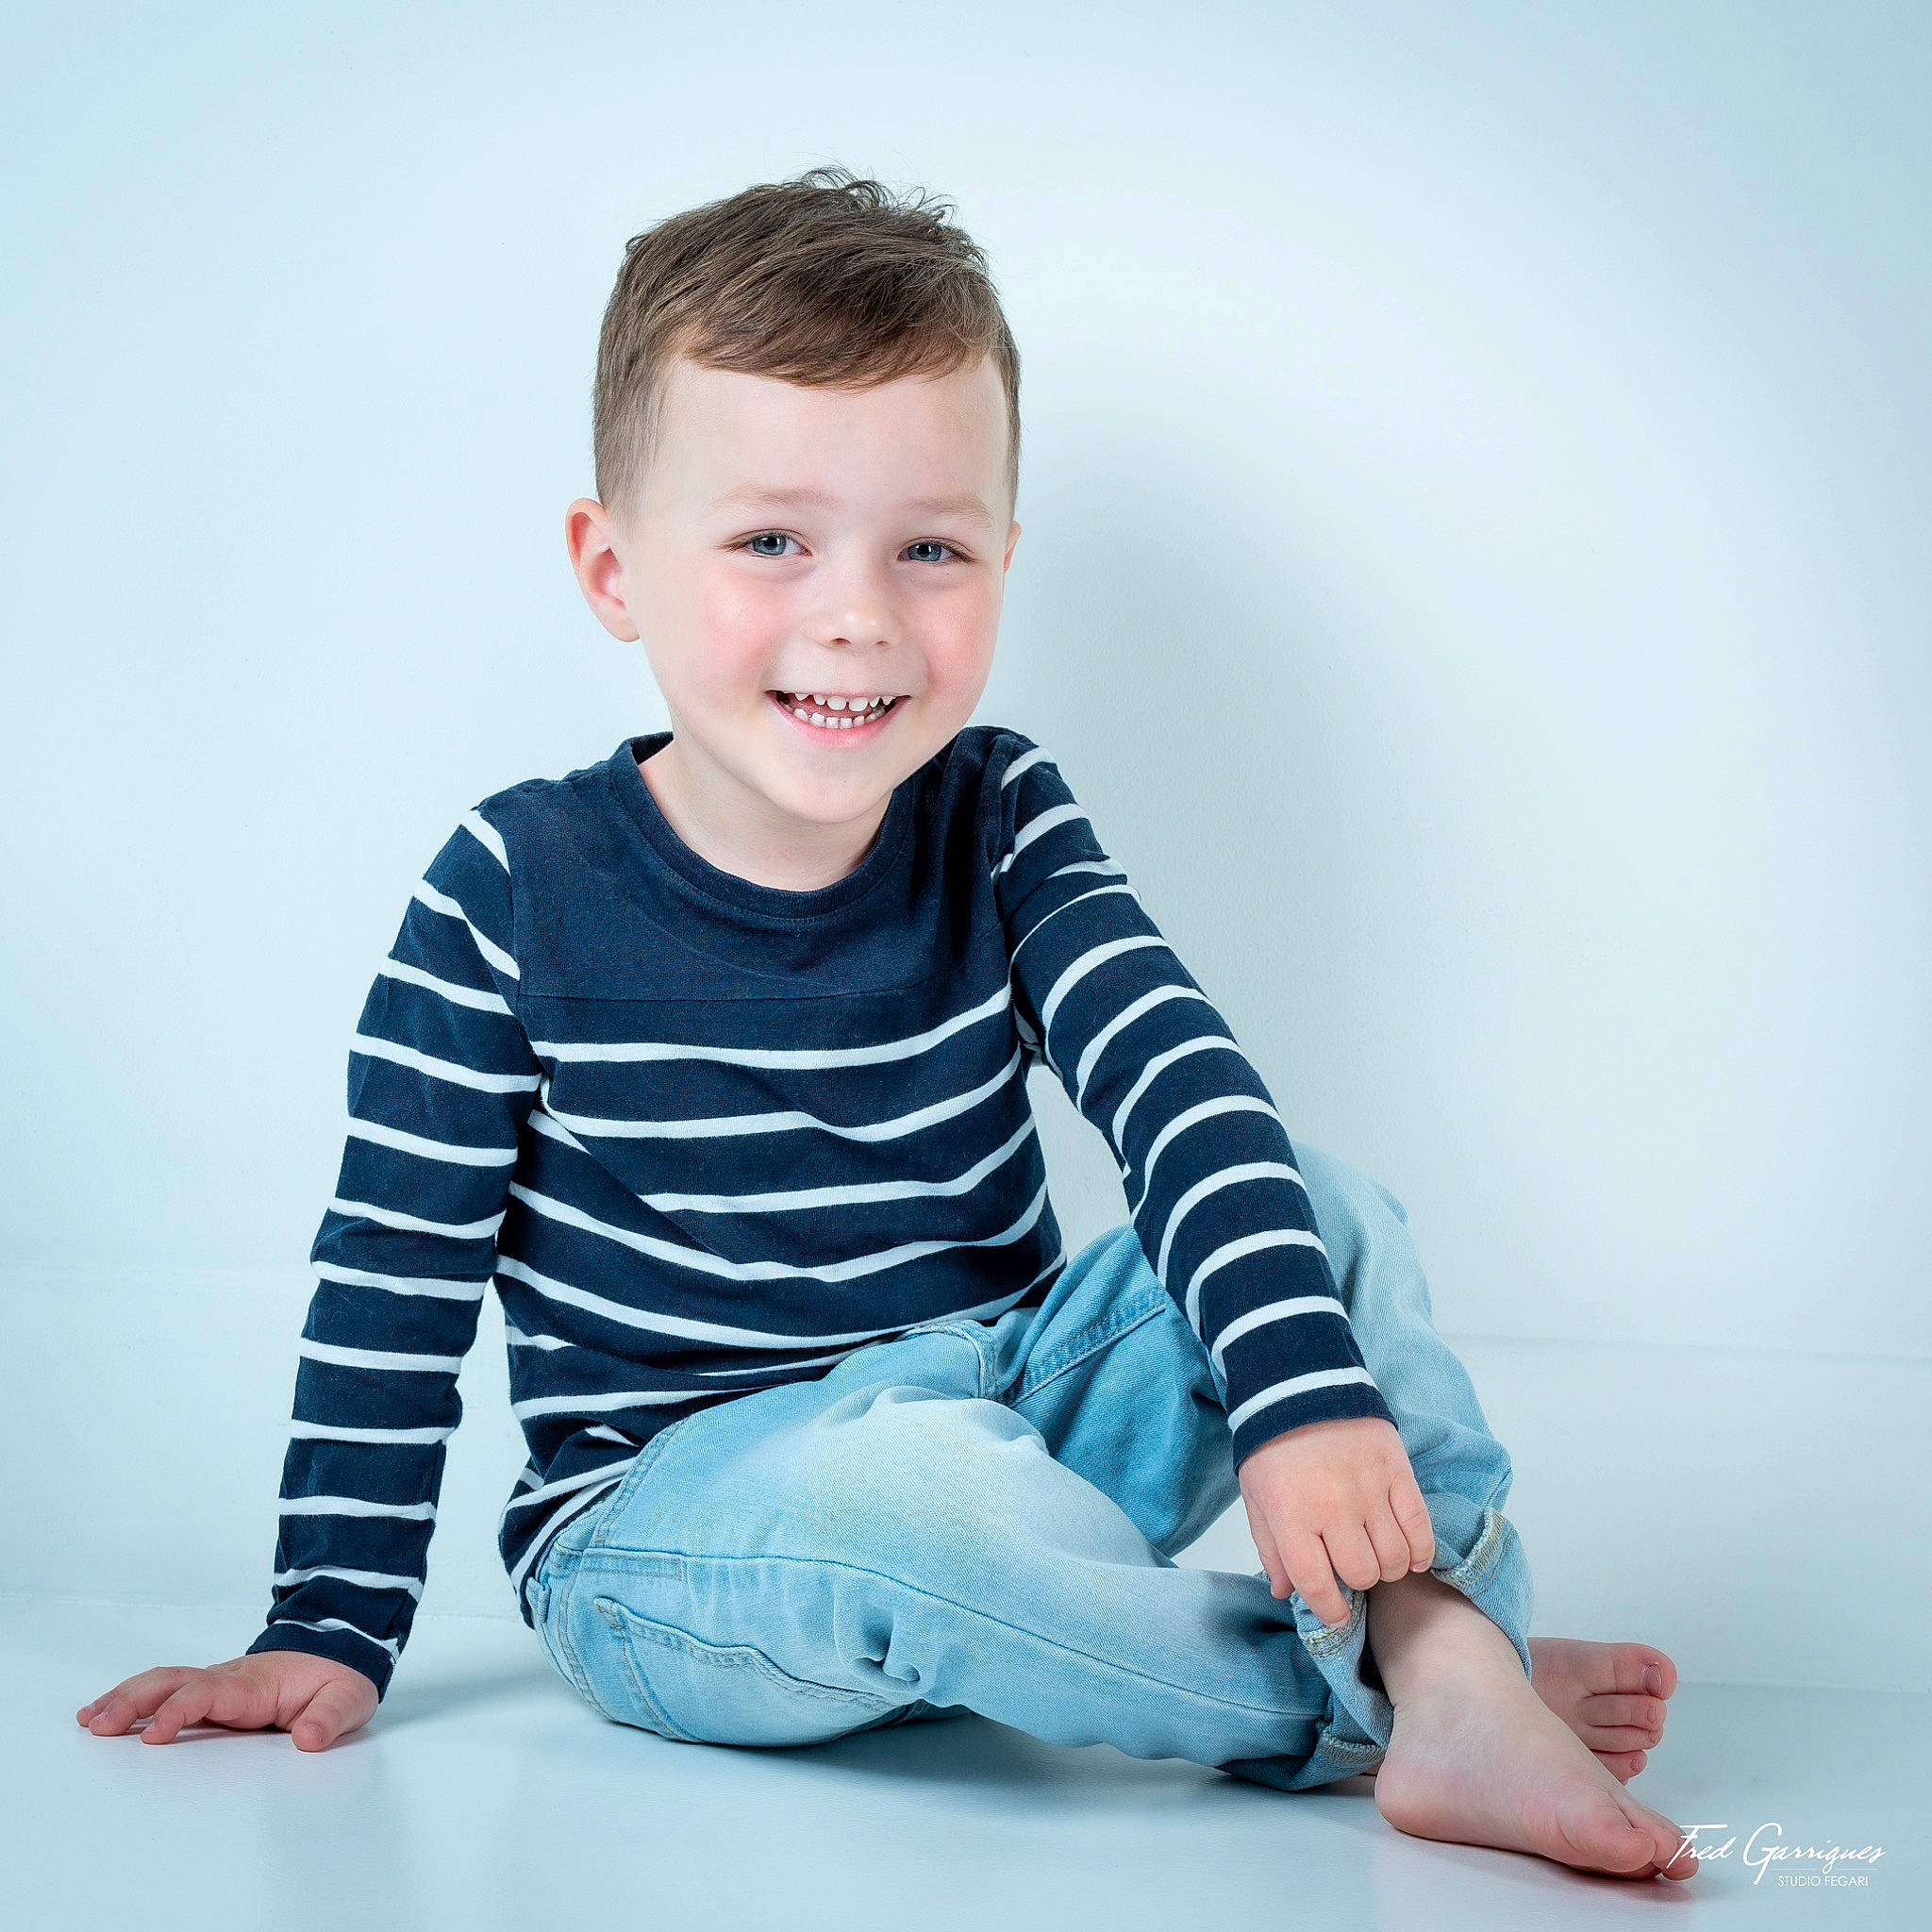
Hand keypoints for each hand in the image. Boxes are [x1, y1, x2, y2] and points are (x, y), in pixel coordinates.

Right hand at [76, 1649, 377, 1750]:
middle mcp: (228, 1679)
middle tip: (99, 1725)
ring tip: (90, 1720)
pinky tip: (107, 1714)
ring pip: (164, 1682)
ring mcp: (216, 1682)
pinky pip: (167, 1689)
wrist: (338, 1652)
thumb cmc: (338, 1680)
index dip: (180, 1710)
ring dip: (126, 1697)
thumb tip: (309, 1739)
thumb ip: (330, 1718)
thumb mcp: (348, 1699)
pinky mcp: (210, 1691)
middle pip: (174, 1681)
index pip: (209, 1692)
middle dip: (135, 1701)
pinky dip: (134, 1697)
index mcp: (255, 1685)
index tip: (153, 1735)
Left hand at [1237, 1415, 1434, 1628]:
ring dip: (1387, 1568)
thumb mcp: (1257, 1497)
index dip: (1328, 1610)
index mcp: (1292, 1515)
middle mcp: (1333, 1508)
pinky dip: (1420, 1551)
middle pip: (1361, 1573)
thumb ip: (1271, 1547)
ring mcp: (1369, 1489)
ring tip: (1375, 1557)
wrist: (1300, 1385)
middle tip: (1350, 1567)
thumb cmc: (1272, 1446)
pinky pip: (1419, 1527)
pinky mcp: (1397, 1471)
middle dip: (1356, 1581)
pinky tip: (1410, 1557)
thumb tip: (1284, 1592)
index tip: (1334, 1614)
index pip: (1316, 1583)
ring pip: (1393, 1557)